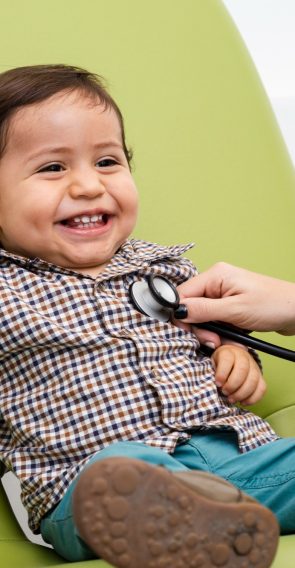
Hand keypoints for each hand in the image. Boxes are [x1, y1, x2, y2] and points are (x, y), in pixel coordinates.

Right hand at [176, 262, 294, 335]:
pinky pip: (214, 321)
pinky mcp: (229, 305)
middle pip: (190, 308)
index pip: (182, 295)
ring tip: (226, 342)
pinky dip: (220, 333)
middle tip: (214, 341)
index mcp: (215, 275)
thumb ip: (203, 310)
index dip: (182, 317)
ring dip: (211, 333)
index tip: (193, 334)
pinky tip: (232, 339)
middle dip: (200, 328)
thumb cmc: (273, 305)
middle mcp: (216, 282)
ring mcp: (222, 294)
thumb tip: (178, 311)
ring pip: (202, 318)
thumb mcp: (235, 310)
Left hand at [212, 344, 266, 405]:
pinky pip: (262, 388)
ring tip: (231, 399)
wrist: (230, 362)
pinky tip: (243, 402)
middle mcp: (243, 357)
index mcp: (228, 352)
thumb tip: (211, 344)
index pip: (227, 359)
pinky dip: (253, 398)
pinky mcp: (260, 377)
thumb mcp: (210, 360)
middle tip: (224, 392)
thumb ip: (207, 352)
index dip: (222, 373)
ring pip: (253, 380)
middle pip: (242, 370)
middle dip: (233, 385)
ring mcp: (254, 367)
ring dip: (242, 393)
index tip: (218, 384)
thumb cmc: (218, 364)